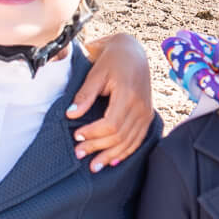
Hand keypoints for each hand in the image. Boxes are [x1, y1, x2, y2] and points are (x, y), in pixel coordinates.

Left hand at [70, 32, 152, 170]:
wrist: (133, 52)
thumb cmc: (112, 59)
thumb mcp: (96, 72)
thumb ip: (85, 95)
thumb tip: (71, 114)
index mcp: (128, 94)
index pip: (111, 124)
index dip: (93, 133)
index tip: (76, 136)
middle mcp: (141, 106)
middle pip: (119, 136)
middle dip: (98, 148)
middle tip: (79, 154)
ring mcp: (146, 112)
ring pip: (129, 142)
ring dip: (110, 155)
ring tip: (94, 166)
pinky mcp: (147, 116)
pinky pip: (138, 139)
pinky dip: (125, 152)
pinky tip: (113, 161)